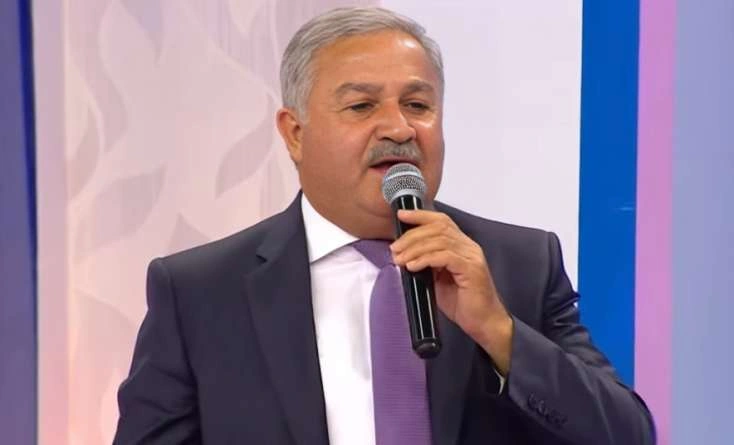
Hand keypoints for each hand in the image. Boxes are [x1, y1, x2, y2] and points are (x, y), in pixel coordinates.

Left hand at [390, 209, 512, 373]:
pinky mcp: (472, 270)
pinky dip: (426, 259)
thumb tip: (403, 255)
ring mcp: (472, 257)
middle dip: (412, 235)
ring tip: (400, 259)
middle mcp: (469, 247)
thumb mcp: (438, 280)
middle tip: (395, 248)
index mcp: (462, 246)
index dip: (421, 215)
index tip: (401, 215)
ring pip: (440, 241)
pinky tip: (413, 266)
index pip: (442, 221)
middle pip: (438, 228)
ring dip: (415, 248)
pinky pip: (445, 256)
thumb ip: (427, 264)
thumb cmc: (463, 304)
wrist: (484, 324)